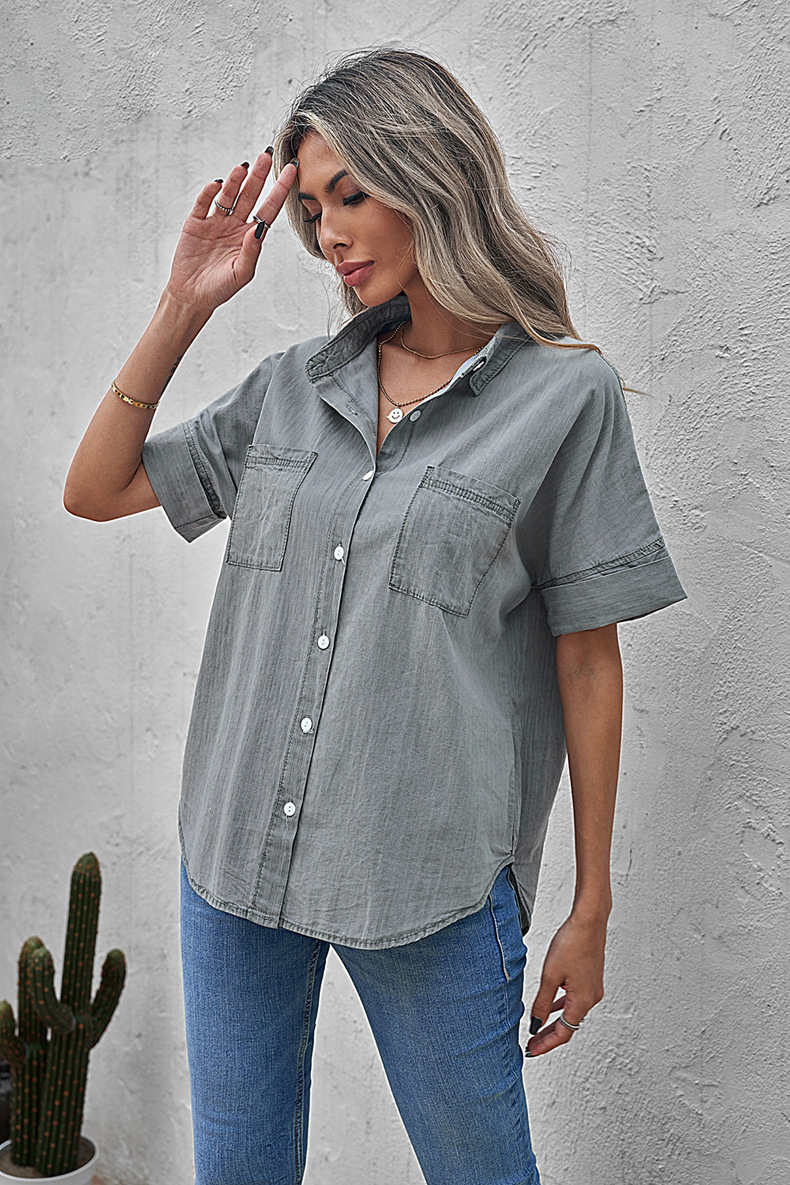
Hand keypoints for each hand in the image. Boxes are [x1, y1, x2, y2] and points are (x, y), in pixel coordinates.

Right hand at [163, 152, 298, 314]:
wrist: (192, 296)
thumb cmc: (220, 288)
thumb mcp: (241, 273)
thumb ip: (252, 251)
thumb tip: (260, 229)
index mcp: (251, 236)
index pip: (269, 208)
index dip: (280, 190)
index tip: (291, 170)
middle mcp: (235, 225)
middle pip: (250, 195)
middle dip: (258, 175)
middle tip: (266, 154)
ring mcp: (216, 222)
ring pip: (228, 196)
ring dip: (236, 181)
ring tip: (244, 167)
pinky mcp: (196, 223)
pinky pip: (204, 204)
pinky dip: (209, 193)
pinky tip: (218, 184)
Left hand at [524, 912, 606, 1057]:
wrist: (589, 921)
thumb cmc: (572, 943)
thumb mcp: (550, 976)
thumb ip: (542, 1003)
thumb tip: (535, 1024)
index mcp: (582, 1001)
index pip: (563, 1033)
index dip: (546, 1044)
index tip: (531, 1051)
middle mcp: (591, 998)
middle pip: (568, 1026)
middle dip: (548, 1036)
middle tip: (531, 1045)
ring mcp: (593, 988)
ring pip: (572, 1013)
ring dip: (555, 1022)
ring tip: (538, 1028)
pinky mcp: (591, 978)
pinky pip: (575, 1000)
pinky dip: (562, 1007)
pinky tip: (552, 1004)